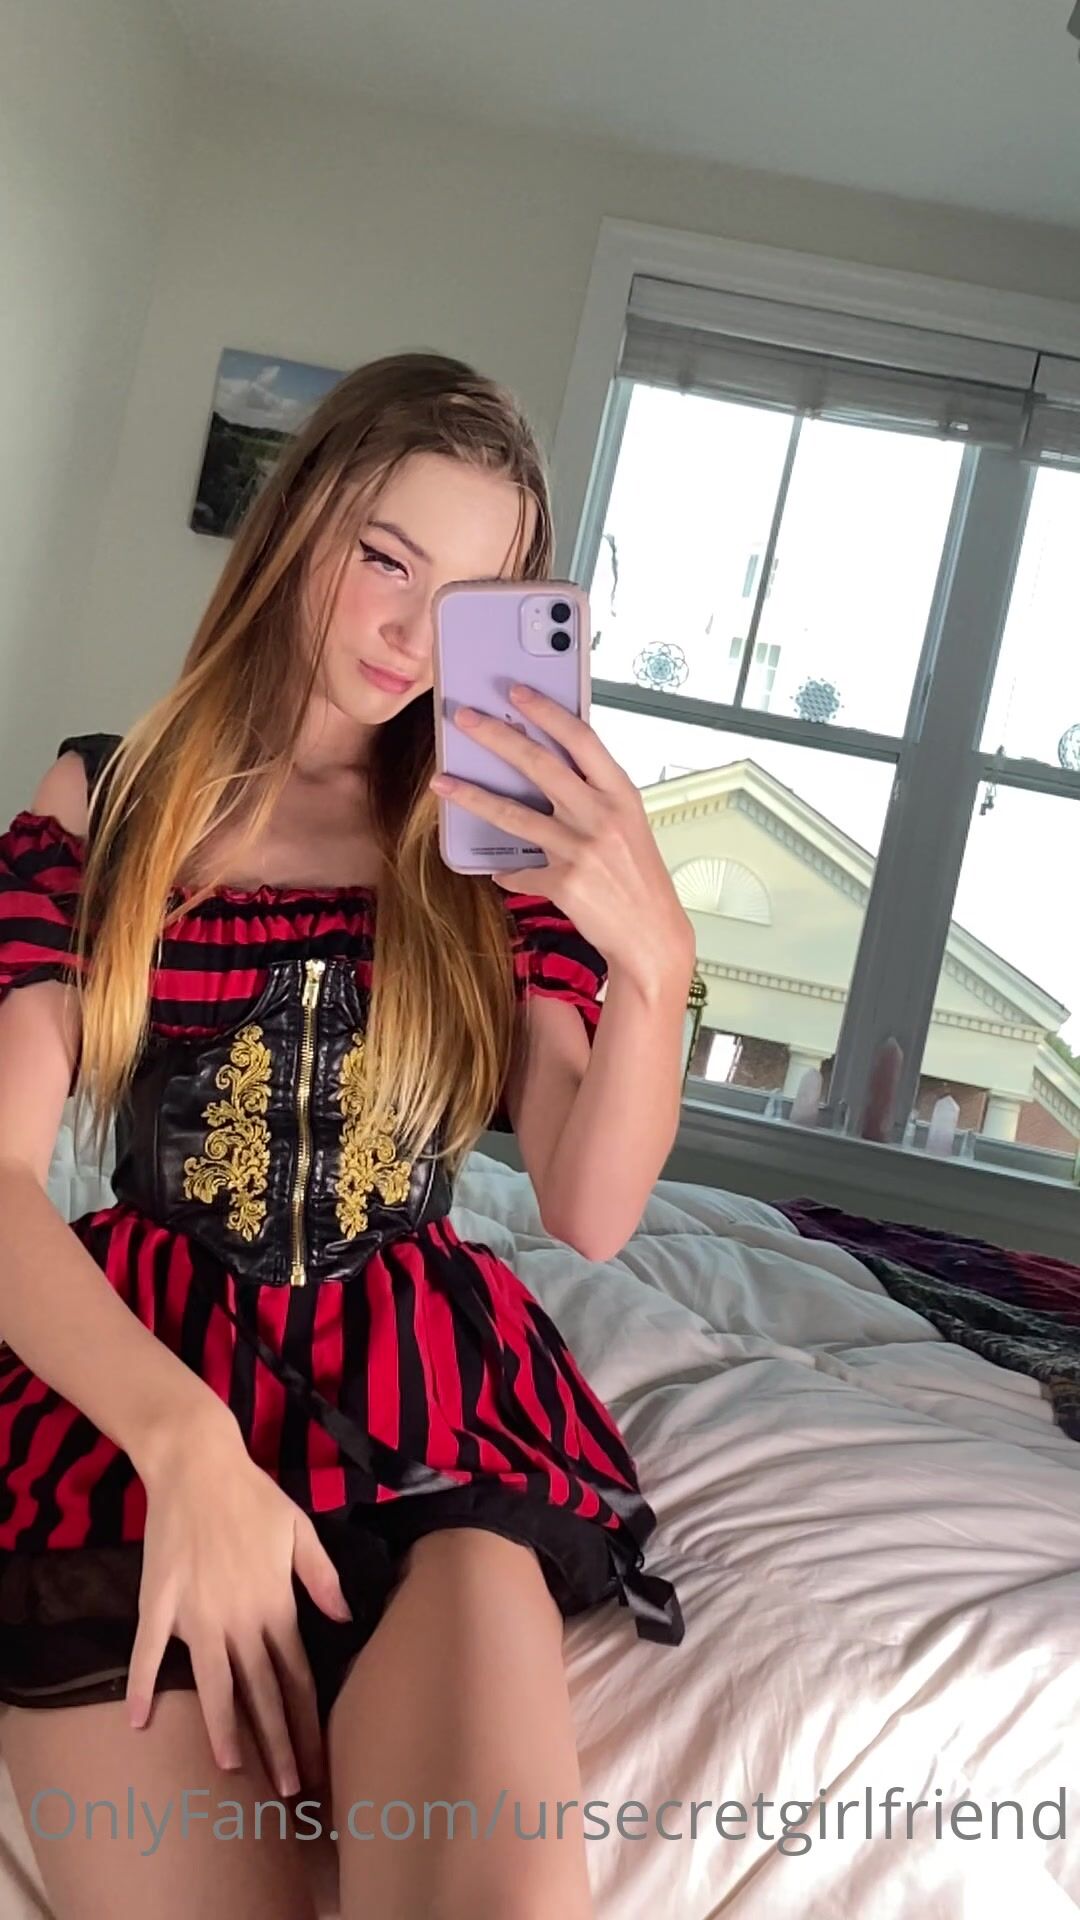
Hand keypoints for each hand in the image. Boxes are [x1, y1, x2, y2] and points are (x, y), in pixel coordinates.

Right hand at [127, 1413, 350, 1796]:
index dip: (306, 1721)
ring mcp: (197, 1614)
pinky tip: (137, 1720)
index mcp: (276, 1604)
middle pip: (261, 1691)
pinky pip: (148, 1652)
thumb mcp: (300, 1531)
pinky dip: (141, 1686)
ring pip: (213, 1684)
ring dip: (223, 1729)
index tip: (316, 1760)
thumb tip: (345, 1617)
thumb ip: (321, 1577)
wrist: (198, 1464)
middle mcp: (240, 1618)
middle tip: (288, 1788)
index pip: (296, 1676)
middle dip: (276, 1743)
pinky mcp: (160, 1603)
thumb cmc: (253, 1496)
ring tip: (230, 1770)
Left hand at [430, 687, 695, 986]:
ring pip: (513, 815)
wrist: (652, 934)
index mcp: (621, 794)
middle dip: (496, 736)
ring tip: (442, 783)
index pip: (581, 738)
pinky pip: (520, 871)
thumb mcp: (628, 825)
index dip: (547, 711)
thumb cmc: (639, 878)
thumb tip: (547, 771)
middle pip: (539, 764)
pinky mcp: (564, 882)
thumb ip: (593, 797)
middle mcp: (602, 816)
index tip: (517, 692)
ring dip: (472, 796)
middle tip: (464, 718)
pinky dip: (508, 872)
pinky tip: (500, 870)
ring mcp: (582, 849)